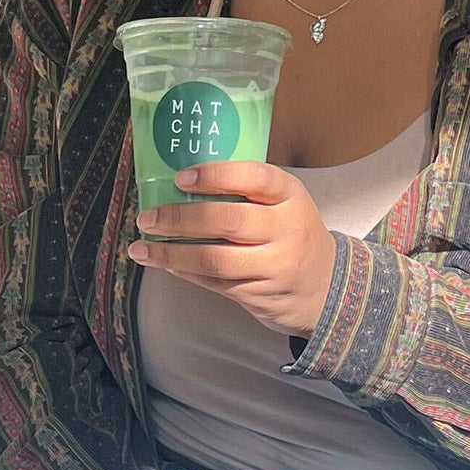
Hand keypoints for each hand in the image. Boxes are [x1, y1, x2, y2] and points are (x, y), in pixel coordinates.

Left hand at [130, 160, 334, 336]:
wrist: (327, 286)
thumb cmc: (294, 235)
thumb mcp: (286, 204)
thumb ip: (248, 192)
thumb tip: (183, 183)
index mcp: (291, 196)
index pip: (256, 178)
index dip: (216, 176)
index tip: (181, 178)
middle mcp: (287, 229)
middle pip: (228, 221)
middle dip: (180, 218)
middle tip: (148, 217)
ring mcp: (275, 265)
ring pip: (215, 259)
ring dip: (171, 253)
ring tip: (142, 247)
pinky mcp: (259, 294)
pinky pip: (213, 282)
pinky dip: (183, 271)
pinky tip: (165, 263)